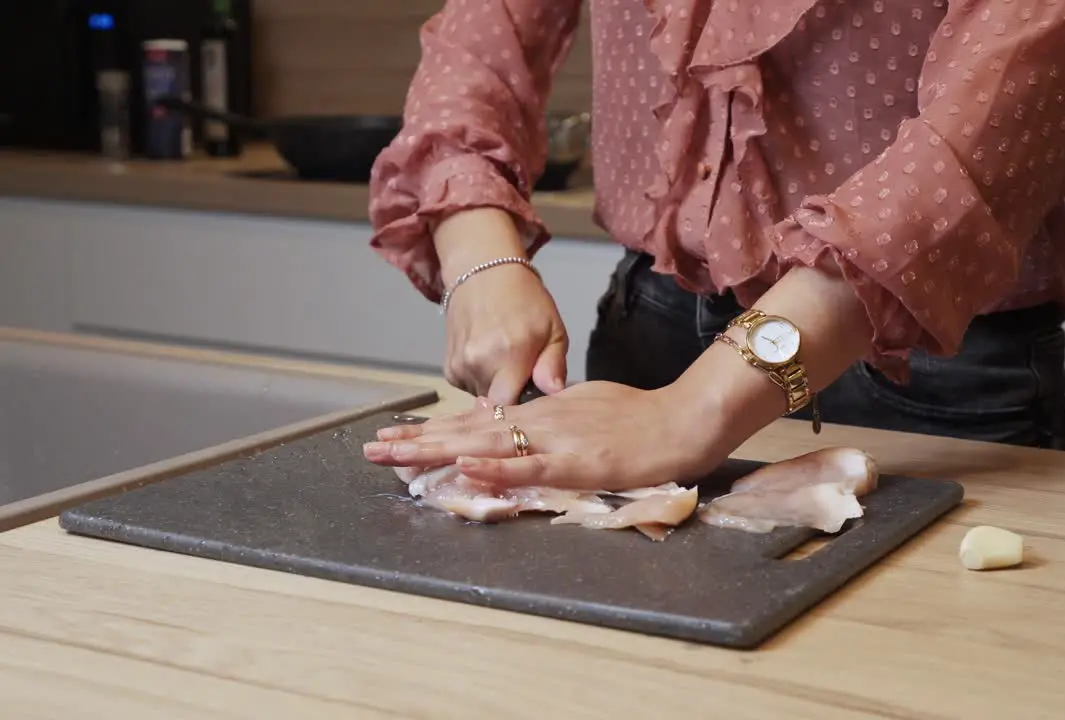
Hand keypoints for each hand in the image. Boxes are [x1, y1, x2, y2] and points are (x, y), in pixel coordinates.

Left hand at [362, 381, 728, 491]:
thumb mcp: (587, 409)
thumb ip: (555, 420)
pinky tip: (464, 466)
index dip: (434, 429)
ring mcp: (555, 440)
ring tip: (395, 455)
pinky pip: (528, 465)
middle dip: (417, 440)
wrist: (683, 420)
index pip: (477, 421)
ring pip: (485, 445)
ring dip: (437, 451)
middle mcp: (538, 422)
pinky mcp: (577, 461)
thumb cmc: (641, 418)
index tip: (397, 435)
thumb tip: (527, 427)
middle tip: (372, 448)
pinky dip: (495, 467)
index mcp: (540, 413)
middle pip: (467, 430)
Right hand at [434, 208, 568, 404]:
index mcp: (510, 354)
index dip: (524, 411)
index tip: (535, 402)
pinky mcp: (449, 369)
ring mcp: (461, 366)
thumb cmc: (525, 301)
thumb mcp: (553, 329)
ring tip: (507, 363)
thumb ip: (554, 365)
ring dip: (498, 389)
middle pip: (499, 407)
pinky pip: (470, 389)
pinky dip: (482, 381)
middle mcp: (479, 363)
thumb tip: (554, 393)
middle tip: (526, 377)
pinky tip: (490, 359)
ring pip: (484, 399)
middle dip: (514, 399)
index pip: (510, 408)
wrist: (483, 275)